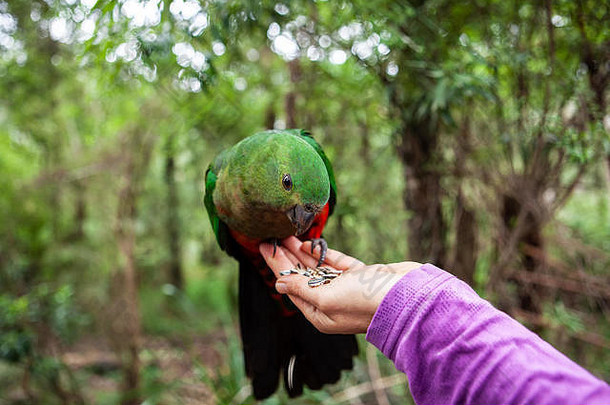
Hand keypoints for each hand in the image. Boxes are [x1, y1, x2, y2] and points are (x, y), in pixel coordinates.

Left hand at [259, 236, 421, 333]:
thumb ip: (303, 289)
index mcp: (320, 314)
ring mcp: (347, 288)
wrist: (407, 296)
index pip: (292, 286)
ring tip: (285, 235)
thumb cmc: (366, 302)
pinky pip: (335, 263)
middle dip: (285, 257)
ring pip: (317, 268)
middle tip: (269, 238)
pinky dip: (322, 253)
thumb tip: (280, 283)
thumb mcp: (327, 298)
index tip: (264, 247)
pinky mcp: (361, 275)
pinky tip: (308, 243)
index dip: (277, 266)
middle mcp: (331, 302)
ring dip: (301, 252)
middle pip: (302, 276)